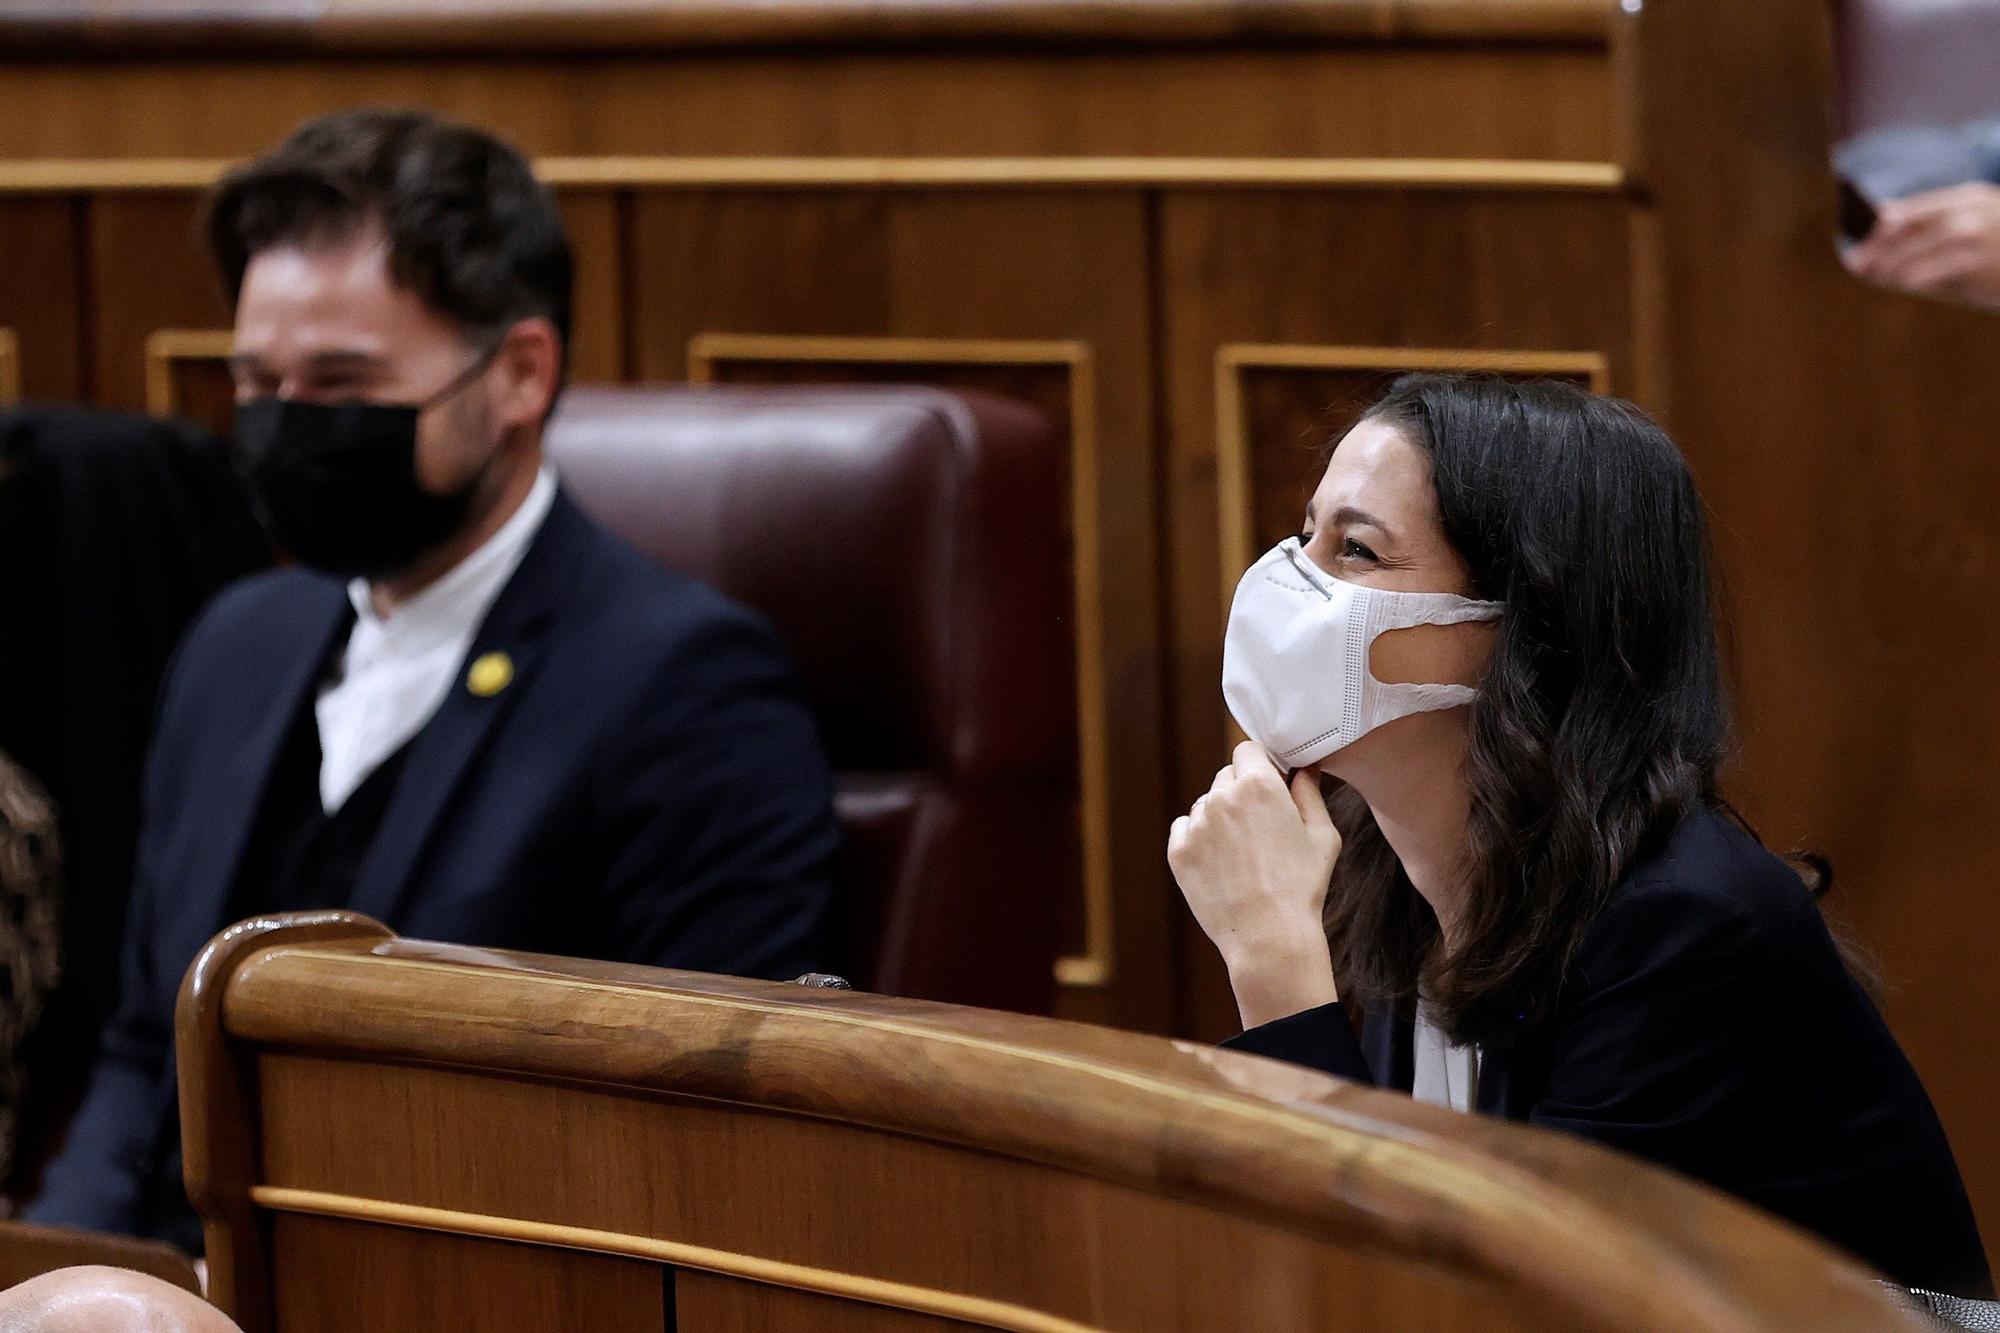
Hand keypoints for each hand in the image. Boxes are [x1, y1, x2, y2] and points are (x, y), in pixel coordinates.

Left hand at [1168, 742, 1341, 1026]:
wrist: (1268, 936)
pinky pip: (1185, 829)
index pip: (1248, 750)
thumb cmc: (1302, 886)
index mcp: (1259, 785)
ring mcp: (1196, 824)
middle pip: (1226, 776)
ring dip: (1220, 817)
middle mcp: (1222, 797)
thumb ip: (1310, 793)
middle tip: (1260, 826)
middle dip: (1241, 792)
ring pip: (1206, 805)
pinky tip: (1222, 863)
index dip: (1261, 765)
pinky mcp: (1178, 851)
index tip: (1270, 784)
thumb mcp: (1322, 835)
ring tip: (1243, 853)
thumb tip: (1304, 769)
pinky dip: (1199, 839)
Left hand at [1846, 182, 1999, 308]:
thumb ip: (1934, 222)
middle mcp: (1972, 211)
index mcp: (1966, 198)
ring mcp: (1979, 235)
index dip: (1881, 229)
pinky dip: (1918, 276)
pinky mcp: (1983, 262)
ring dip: (1894, 264)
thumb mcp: (1975, 220)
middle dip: (1880, 248)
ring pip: (1923, 247)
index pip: (1913, 210)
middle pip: (1912, 228)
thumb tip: (1884, 218)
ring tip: (1878, 278)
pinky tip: (1904, 285)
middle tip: (1858, 266)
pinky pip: (1942, 269)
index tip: (1860, 245)